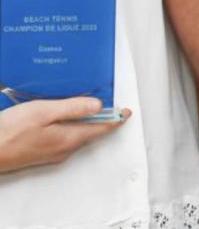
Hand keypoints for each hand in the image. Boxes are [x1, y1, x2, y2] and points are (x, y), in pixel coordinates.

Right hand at [0, 98, 128, 172]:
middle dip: (102, 118)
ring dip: (85, 121)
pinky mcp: (42, 153)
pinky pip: (64, 138)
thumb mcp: (44, 112)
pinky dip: (71, 126)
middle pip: (91, 132)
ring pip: (77, 135)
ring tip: (89, 106)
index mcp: (69, 138)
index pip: (102, 129)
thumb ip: (73, 108)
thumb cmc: (10, 131)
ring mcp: (53, 153)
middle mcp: (64, 149)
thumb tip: (99, 106)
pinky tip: (64, 117)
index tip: (126, 111)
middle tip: (110, 104)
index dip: (116, 118)